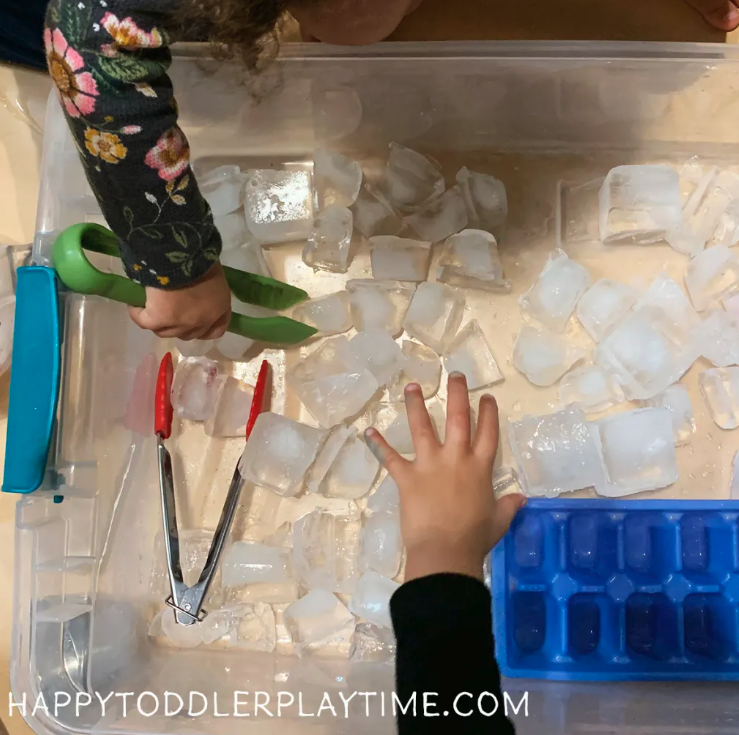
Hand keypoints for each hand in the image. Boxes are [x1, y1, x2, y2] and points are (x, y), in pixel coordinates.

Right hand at [128, 263, 230, 339]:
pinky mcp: (159, 319)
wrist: (182, 253)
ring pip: (165, 332)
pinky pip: (144, 322)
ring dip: (157, 323)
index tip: (194, 323)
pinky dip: (138, 315)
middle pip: (188, 334)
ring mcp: (181, 322)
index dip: (204, 330)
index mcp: (220, 307)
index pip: (216, 330)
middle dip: (178, 326)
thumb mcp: (213, 272)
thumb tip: (194, 286)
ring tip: (148, 308)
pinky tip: (134, 305)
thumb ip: (208, 287)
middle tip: (168, 312)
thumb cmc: (201, 256)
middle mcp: (203, 320)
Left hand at [365, 372, 525, 582]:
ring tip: (412, 386)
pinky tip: (367, 431)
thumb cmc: (474, 538)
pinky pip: (390, 457)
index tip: (487, 397)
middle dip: (457, 393)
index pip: (488, 433)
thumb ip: (508, 506)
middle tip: (455, 375)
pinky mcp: (407, 477)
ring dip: (416, 405)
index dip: (488, 413)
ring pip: (422, 428)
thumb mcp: (498, 521)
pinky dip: (377, 445)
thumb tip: (521, 498)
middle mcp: (455, 458)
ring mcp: (429, 465)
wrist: (445, 552)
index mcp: (480, 468)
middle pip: (458, 418)